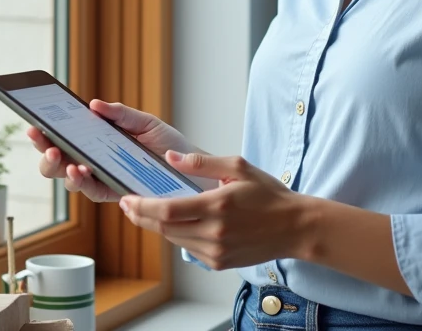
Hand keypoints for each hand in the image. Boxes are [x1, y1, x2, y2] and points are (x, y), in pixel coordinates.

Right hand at [27, 100, 191, 202]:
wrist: (191, 169)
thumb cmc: (168, 145)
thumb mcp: (146, 122)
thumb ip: (120, 114)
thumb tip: (93, 104)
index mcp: (97, 140)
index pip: (64, 137)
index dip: (45, 132)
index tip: (33, 123)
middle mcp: (94, 161)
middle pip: (58, 160)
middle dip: (45, 151)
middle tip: (43, 142)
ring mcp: (102, 178)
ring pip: (69, 178)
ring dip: (61, 169)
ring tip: (61, 158)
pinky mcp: (114, 193)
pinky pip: (92, 191)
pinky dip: (83, 181)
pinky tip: (81, 171)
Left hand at [118, 152, 308, 269]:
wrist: (295, 227)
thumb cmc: (269, 195)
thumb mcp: (238, 167)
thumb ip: (202, 162)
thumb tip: (170, 157)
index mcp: (217, 206)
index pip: (167, 211)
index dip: (142, 207)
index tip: (126, 200)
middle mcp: (215, 233)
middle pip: (165, 228)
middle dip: (142, 217)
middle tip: (128, 205)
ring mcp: (217, 251)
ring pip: (174, 240)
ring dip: (158, 227)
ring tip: (147, 212)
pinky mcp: (220, 262)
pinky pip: (189, 249)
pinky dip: (178, 236)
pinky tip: (175, 224)